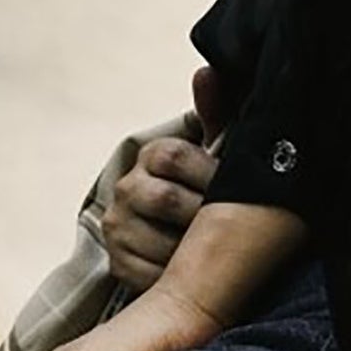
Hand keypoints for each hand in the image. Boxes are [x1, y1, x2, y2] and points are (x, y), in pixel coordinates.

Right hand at [99, 66, 230, 290]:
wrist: (185, 237)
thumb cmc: (211, 187)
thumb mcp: (217, 153)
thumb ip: (216, 115)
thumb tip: (207, 71)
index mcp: (152, 156)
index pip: (172, 156)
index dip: (208, 174)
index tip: (232, 188)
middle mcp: (127, 188)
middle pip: (166, 200)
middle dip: (205, 217)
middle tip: (232, 226)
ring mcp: (119, 227)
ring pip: (161, 242)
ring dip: (195, 252)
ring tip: (219, 253)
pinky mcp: (118, 264)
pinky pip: (151, 275)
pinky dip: (179, 279)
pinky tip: (198, 275)